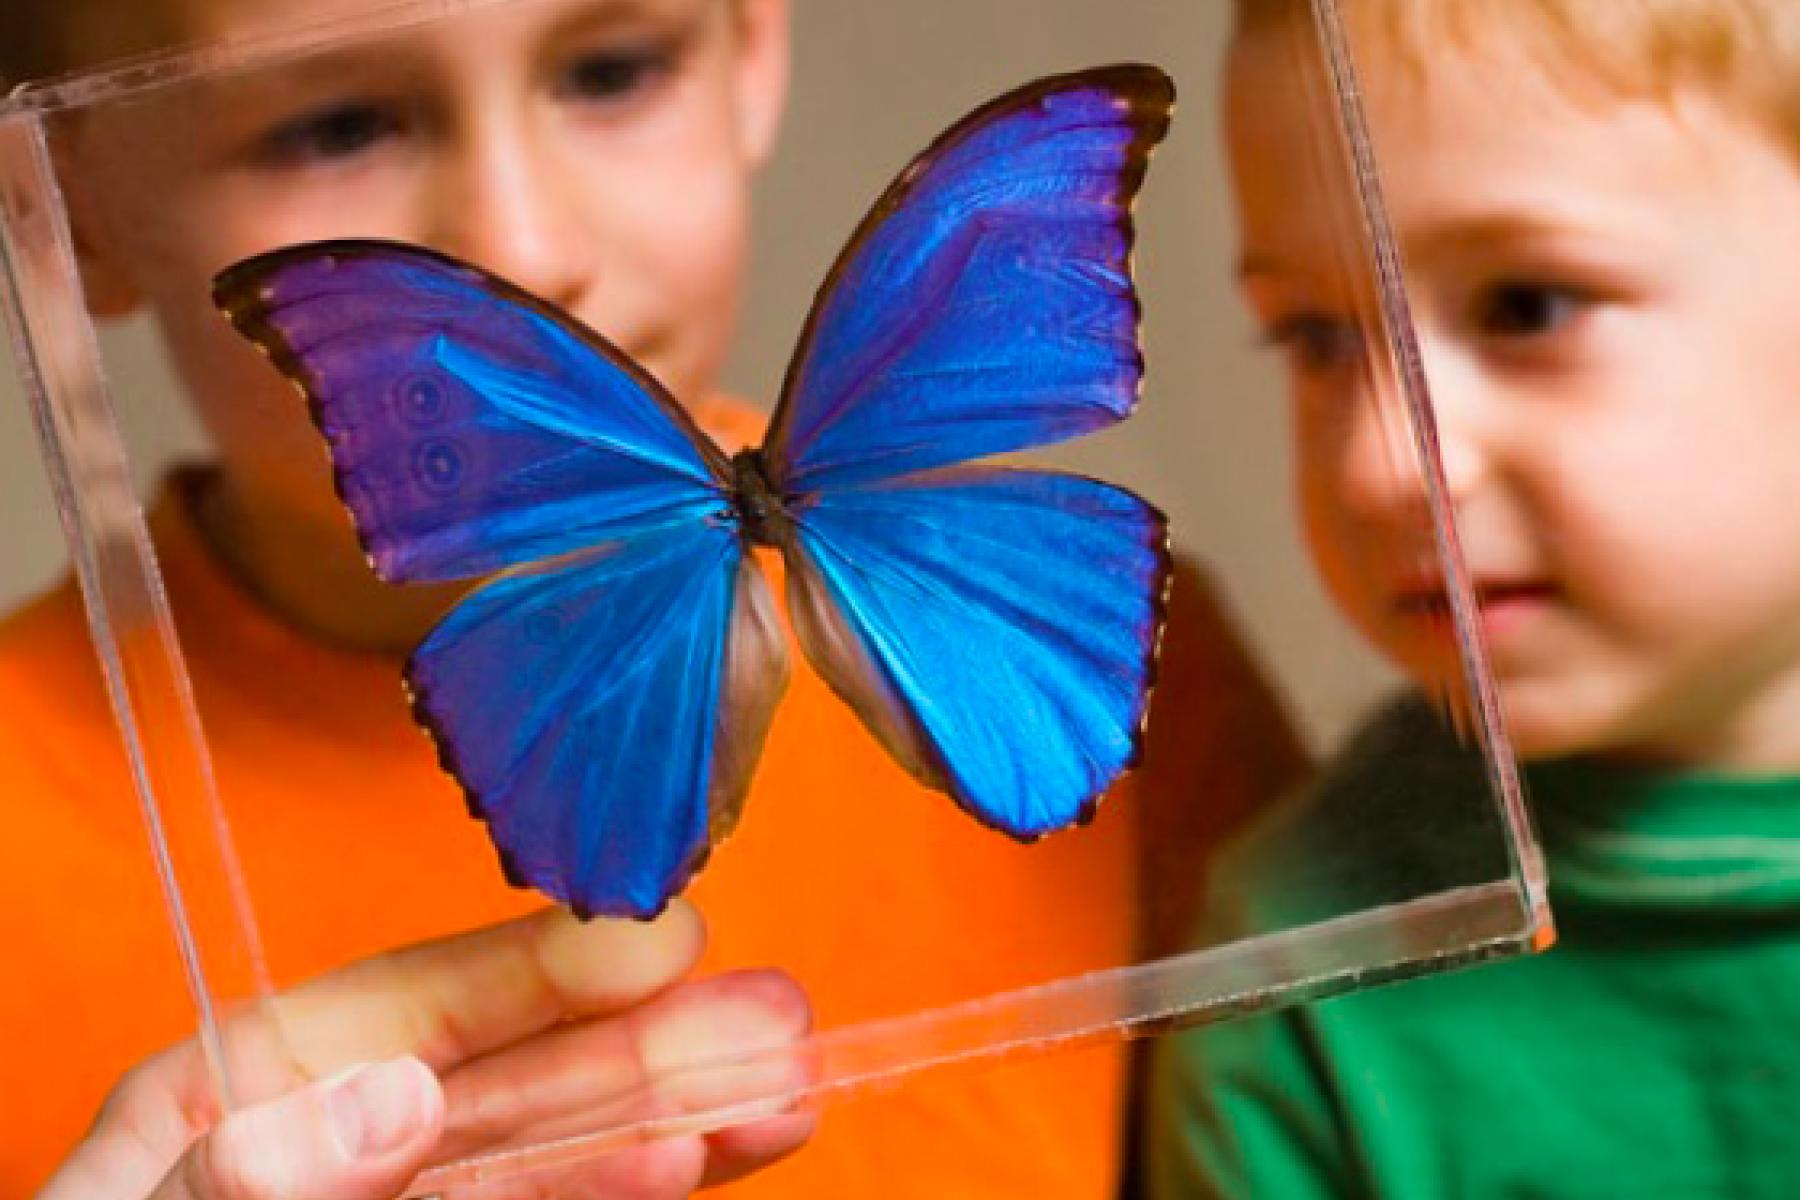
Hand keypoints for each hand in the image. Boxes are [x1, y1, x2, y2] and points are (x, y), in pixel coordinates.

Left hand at [39, 903, 814, 1198]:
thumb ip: (249, 1177)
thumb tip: (395, 1095)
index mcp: (242, 1097)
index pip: (410, 1007)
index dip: (543, 968)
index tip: (660, 941)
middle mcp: (342, 1148)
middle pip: (514, 1087)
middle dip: (647, 1052)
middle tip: (774, 1021)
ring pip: (555, 1162)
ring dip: (674, 1122)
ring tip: (781, 1093)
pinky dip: (624, 1196)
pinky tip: (703, 1163)